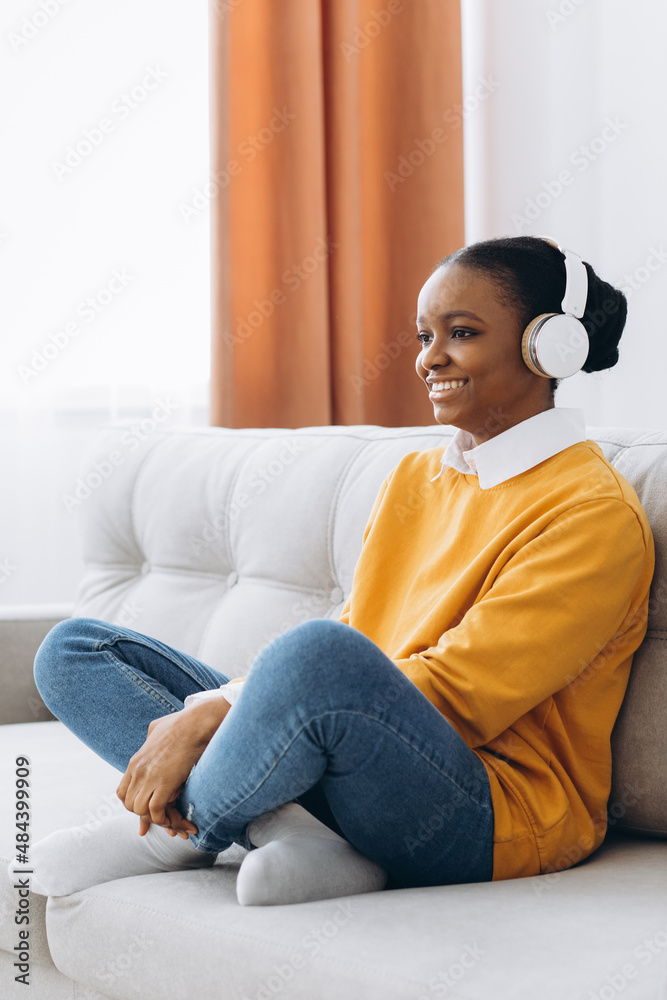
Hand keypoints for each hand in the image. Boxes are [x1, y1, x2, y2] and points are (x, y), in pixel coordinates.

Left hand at [117, 700, 230, 834]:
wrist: (196, 723)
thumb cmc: (182, 722)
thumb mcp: (158, 727)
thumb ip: (151, 736)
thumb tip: (152, 736)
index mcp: (136, 761)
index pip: (122, 792)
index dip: (133, 803)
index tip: (146, 809)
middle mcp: (138, 771)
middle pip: (129, 804)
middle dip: (144, 814)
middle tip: (161, 815)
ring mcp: (149, 777)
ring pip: (139, 810)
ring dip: (154, 818)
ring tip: (168, 818)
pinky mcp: (164, 783)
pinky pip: (155, 811)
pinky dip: (163, 819)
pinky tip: (173, 818)